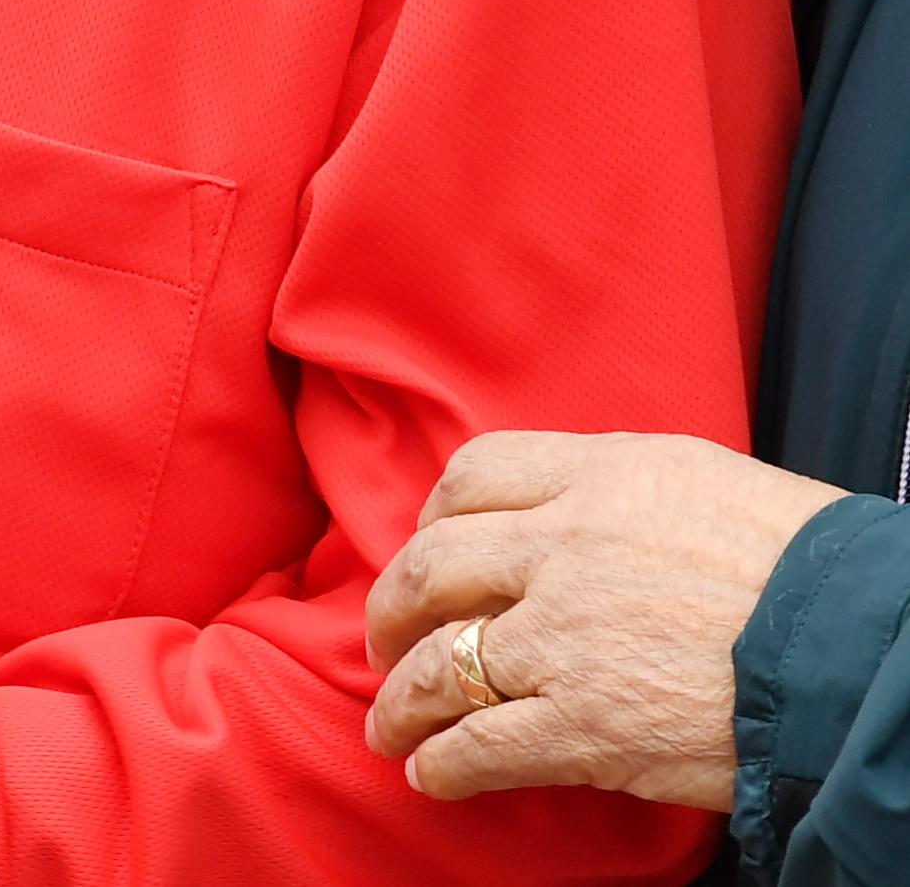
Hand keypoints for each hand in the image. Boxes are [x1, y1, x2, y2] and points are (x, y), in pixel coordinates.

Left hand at [360, 430, 840, 807]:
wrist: (863, 653)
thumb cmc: (810, 569)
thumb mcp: (709, 486)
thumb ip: (625, 494)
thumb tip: (578, 513)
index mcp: (601, 477)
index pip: (476, 475)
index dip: (437, 516)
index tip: (427, 546)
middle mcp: (564, 547)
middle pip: (434, 569)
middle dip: (395, 610)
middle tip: (387, 639)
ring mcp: (564, 638)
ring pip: (441, 664)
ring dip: (402, 701)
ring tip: (392, 726)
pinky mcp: (583, 726)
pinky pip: (480, 746)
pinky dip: (444, 764)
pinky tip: (433, 774)